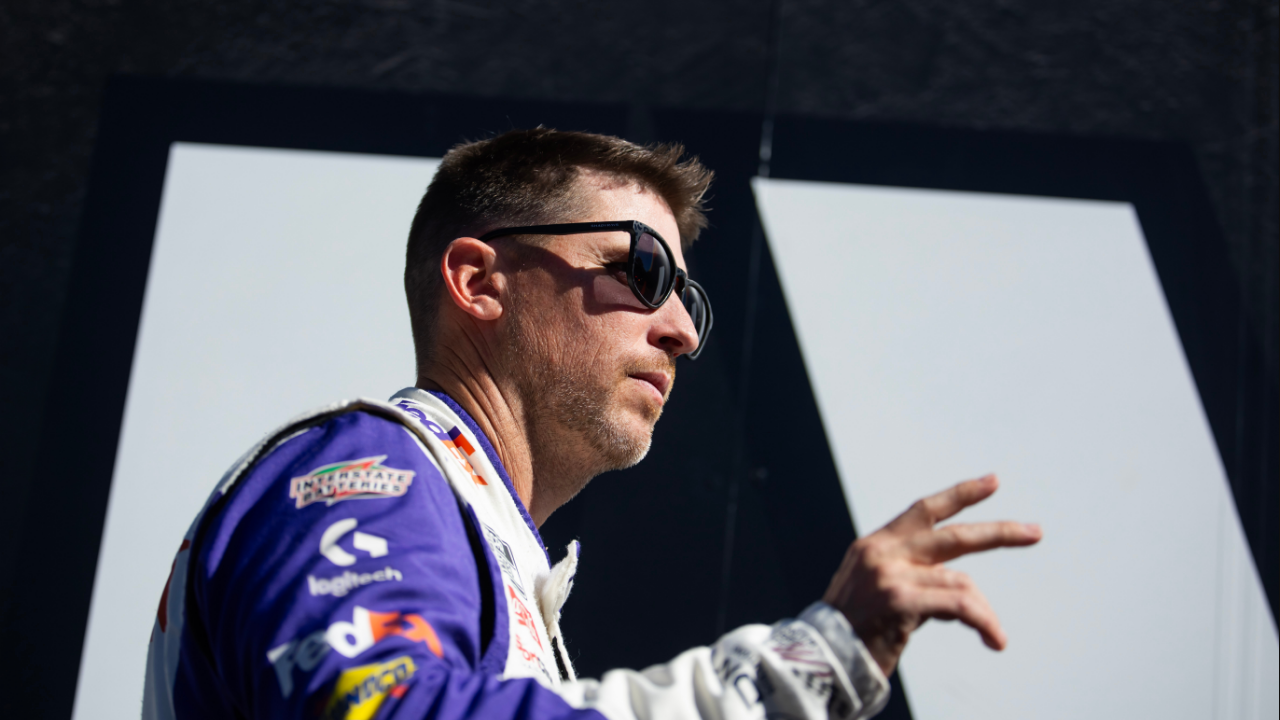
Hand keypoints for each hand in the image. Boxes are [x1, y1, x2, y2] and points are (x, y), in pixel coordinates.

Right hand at [822, 474, 1041, 675]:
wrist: (821, 660)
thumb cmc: (852, 632)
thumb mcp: (875, 590)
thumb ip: (908, 573)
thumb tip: (956, 580)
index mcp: (875, 545)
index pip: (924, 509)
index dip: (961, 494)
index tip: (992, 482)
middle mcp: (882, 552)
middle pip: (953, 536)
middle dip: (999, 533)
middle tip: (1034, 532)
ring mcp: (890, 575)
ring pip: (961, 582)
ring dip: (984, 613)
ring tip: (995, 635)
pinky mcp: (899, 600)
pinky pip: (958, 605)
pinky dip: (982, 622)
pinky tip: (994, 639)